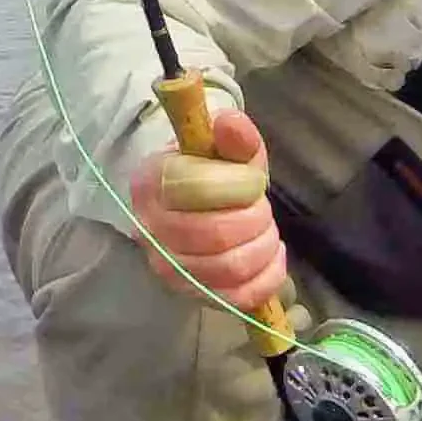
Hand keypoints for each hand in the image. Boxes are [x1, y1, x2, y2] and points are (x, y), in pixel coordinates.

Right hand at [127, 109, 287, 312]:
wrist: (197, 208)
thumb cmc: (217, 174)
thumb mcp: (229, 149)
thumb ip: (235, 135)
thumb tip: (231, 122)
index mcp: (153, 182)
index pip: (198, 187)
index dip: (239, 184)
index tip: (250, 179)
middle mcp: (150, 229)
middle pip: (218, 233)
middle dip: (256, 218)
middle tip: (259, 208)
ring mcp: (168, 268)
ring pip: (232, 267)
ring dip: (264, 246)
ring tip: (264, 230)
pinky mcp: (193, 295)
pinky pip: (239, 298)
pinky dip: (269, 276)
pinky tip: (271, 256)